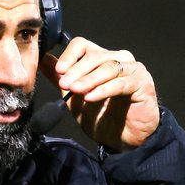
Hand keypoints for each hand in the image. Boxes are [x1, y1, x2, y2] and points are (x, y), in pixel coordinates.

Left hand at [39, 37, 159, 150]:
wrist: (124, 139)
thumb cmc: (102, 117)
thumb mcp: (74, 98)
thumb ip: (60, 78)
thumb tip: (42, 60)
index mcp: (101, 58)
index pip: (82, 45)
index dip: (69, 56)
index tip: (58, 71)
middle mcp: (118, 58)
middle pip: (94, 55)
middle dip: (76, 70)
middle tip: (64, 84)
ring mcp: (132, 69)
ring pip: (107, 67)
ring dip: (89, 79)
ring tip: (75, 90)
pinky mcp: (142, 82)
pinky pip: (120, 83)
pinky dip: (103, 89)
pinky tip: (91, 97)